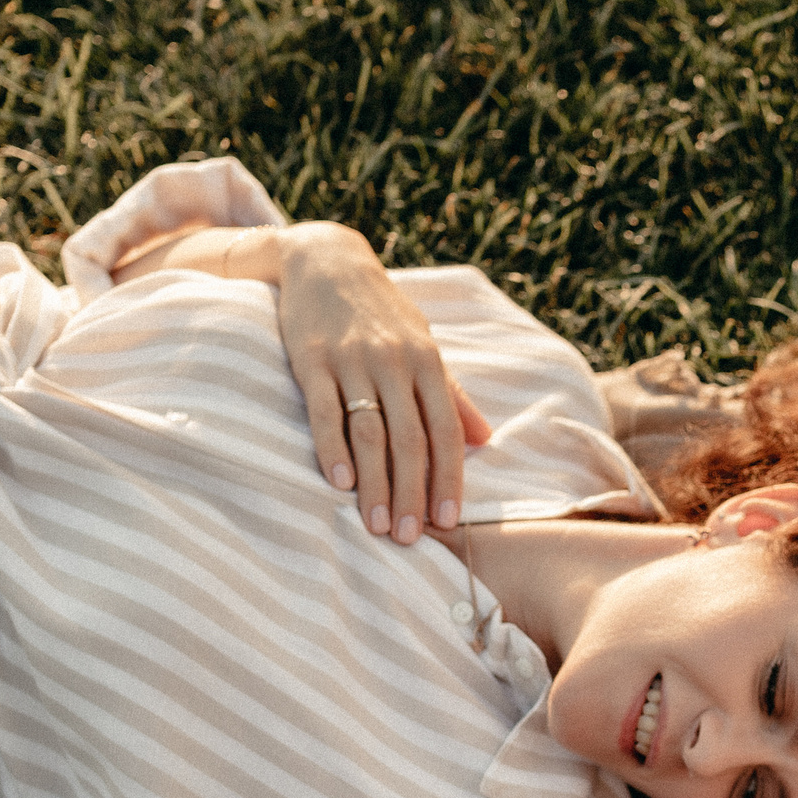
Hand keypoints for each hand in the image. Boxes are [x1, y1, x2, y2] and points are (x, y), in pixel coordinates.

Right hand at [275, 222, 493, 543]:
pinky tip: (340, 483)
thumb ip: (452, 393)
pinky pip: (325, 410)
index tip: (448, 520)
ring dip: (376, 483)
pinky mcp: (311, 360)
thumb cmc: (381, 311)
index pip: (445, 430)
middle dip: (413, 493)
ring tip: (378, 525)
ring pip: (370, 432)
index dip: (448, 477)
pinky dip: (332, 448)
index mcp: (427, 362)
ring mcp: (352, 361)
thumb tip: (486, 439)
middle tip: (411, 538)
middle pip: (410, 439)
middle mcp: (394, 362)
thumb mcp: (423, 343)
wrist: (325, 258)